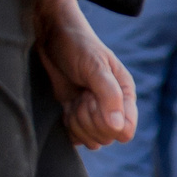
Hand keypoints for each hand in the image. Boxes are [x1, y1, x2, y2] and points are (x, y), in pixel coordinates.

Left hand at [31, 0, 134, 148]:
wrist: (51, 36)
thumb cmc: (77, 46)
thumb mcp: (94, 67)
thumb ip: (109, 96)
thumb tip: (119, 128)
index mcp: (125, 94)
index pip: (125, 131)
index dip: (106, 123)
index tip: (93, 100)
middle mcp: (113, 106)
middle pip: (106, 137)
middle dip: (88, 120)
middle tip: (81, 95)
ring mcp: (94, 112)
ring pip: (91, 140)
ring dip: (77, 123)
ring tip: (73, 99)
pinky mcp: (76, 115)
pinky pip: (76, 137)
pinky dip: (68, 127)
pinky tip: (66, 108)